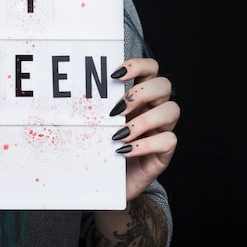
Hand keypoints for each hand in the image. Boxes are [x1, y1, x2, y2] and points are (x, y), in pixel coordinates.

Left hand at [109, 58, 179, 200]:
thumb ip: (95, 105)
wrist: (107, 181)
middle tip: (117, 108)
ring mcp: (162, 129)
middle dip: (140, 93)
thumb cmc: (100, 144)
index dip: (138, 65)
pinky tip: (125, 149)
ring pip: (172, 110)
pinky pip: (169, 140)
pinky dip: (145, 144)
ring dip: (144, 119)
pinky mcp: (165, 152)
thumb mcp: (96, 120)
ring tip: (120, 133)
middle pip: (164, 85)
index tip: (114, 74)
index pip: (151, 68)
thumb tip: (74, 91)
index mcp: (139, 94)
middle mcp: (154, 107)